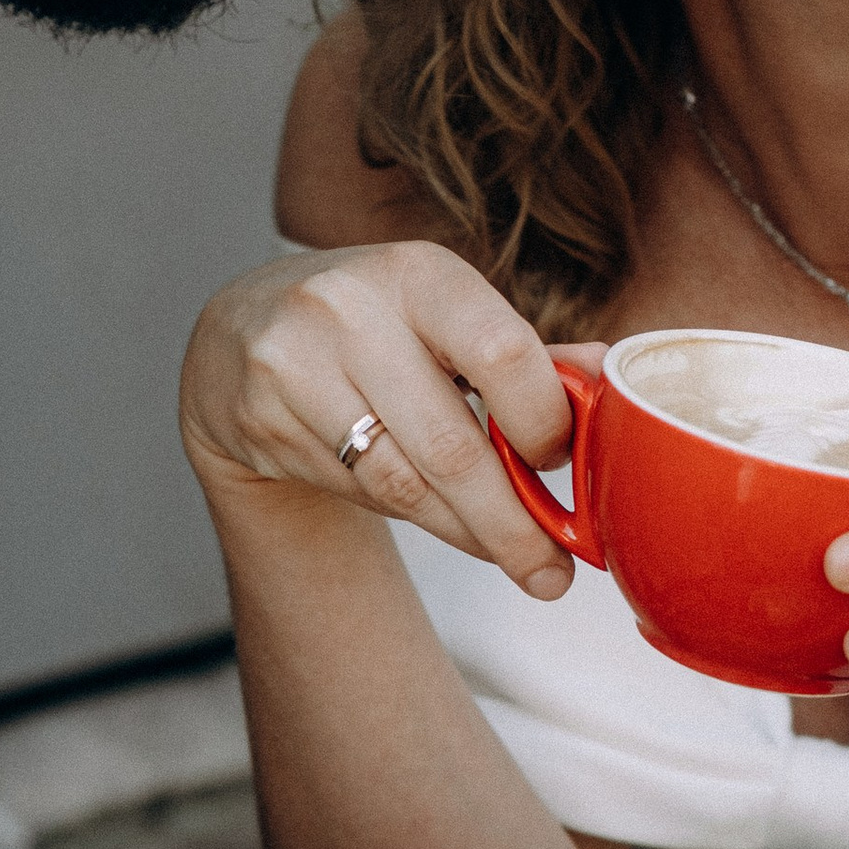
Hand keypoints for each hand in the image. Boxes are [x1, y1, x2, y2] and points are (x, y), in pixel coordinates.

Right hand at [181, 245, 583, 596]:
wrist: (239, 338)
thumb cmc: (371, 329)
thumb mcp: (443, 317)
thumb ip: (523, 353)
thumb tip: (609, 376)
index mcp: (419, 273)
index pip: (502, 353)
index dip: (543, 422)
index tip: (559, 463)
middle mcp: (350, 309)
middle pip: (453, 444)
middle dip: (512, 523)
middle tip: (552, 574)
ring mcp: (295, 364)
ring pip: (404, 484)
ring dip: (468, 534)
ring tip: (512, 560)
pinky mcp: (261, 419)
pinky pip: (359, 492)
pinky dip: (411, 518)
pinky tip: (438, 520)